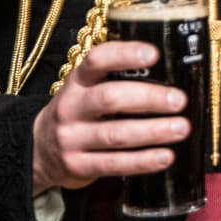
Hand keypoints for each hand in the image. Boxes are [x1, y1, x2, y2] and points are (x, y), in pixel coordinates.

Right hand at [31, 41, 189, 195]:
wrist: (39, 149)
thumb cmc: (79, 112)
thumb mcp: (87, 89)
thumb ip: (118, 80)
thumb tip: (172, 75)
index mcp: (77, 81)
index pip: (97, 60)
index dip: (125, 55)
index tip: (154, 54)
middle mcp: (71, 107)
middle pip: (109, 98)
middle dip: (149, 98)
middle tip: (179, 100)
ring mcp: (71, 138)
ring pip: (115, 134)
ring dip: (153, 131)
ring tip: (181, 128)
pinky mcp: (77, 166)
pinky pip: (114, 164)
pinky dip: (143, 161)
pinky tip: (166, 157)